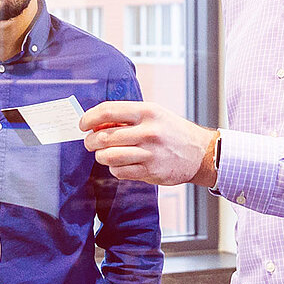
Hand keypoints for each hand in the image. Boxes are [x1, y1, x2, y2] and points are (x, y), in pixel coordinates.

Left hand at [80, 101, 218, 186]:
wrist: (200, 152)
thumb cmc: (172, 131)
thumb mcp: (154, 114)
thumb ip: (128, 117)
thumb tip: (97, 123)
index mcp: (147, 112)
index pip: (108, 111)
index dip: (89, 118)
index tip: (83, 124)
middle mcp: (148, 131)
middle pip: (104, 137)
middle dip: (91, 142)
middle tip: (90, 143)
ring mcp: (149, 153)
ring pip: (108, 156)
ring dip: (101, 156)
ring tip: (104, 154)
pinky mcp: (150, 171)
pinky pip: (119, 172)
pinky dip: (114, 168)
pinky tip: (120, 164)